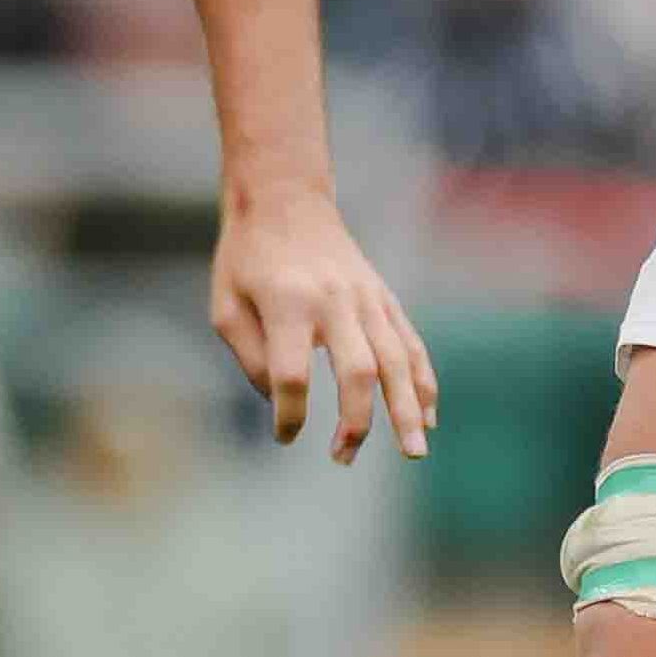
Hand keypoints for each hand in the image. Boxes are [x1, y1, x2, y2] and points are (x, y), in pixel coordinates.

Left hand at [208, 192, 437, 461]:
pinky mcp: (384, 297)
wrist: (285, 199)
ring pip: (396, 360)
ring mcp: (366, 297)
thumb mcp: (225, 306)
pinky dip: (424, 381)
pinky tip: (430, 417)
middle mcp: (334, 300)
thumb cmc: (247, 258)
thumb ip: (250, 359)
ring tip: (414, 452)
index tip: (284, 436)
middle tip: (343, 457)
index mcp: (287, 302)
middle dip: (356, 421)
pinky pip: (411, 343)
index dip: (290, 414)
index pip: (293, 374)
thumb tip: (280, 403)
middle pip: (357, 370)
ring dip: (407, 410)